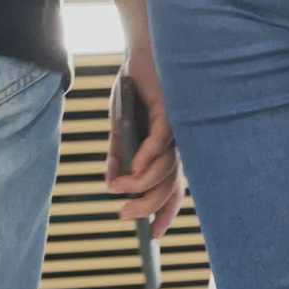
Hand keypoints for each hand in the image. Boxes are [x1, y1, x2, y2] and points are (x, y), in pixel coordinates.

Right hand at [107, 37, 184, 239]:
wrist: (140, 52)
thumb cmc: (135, 88)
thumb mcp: (120, 127)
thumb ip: (118, 154)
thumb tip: (112, 183)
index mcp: (168, 150)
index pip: (173, 188)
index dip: (166, 212)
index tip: (154, 236)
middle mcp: (176, 144)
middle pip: (169, 185)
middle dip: (148, 205)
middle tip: (124, 215)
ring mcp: (176, 130)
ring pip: (163, 168)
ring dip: (139, 183)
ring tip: (118, 188)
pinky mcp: (169, 113)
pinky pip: (160, 142)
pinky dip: (146, 158)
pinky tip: (133, 169)